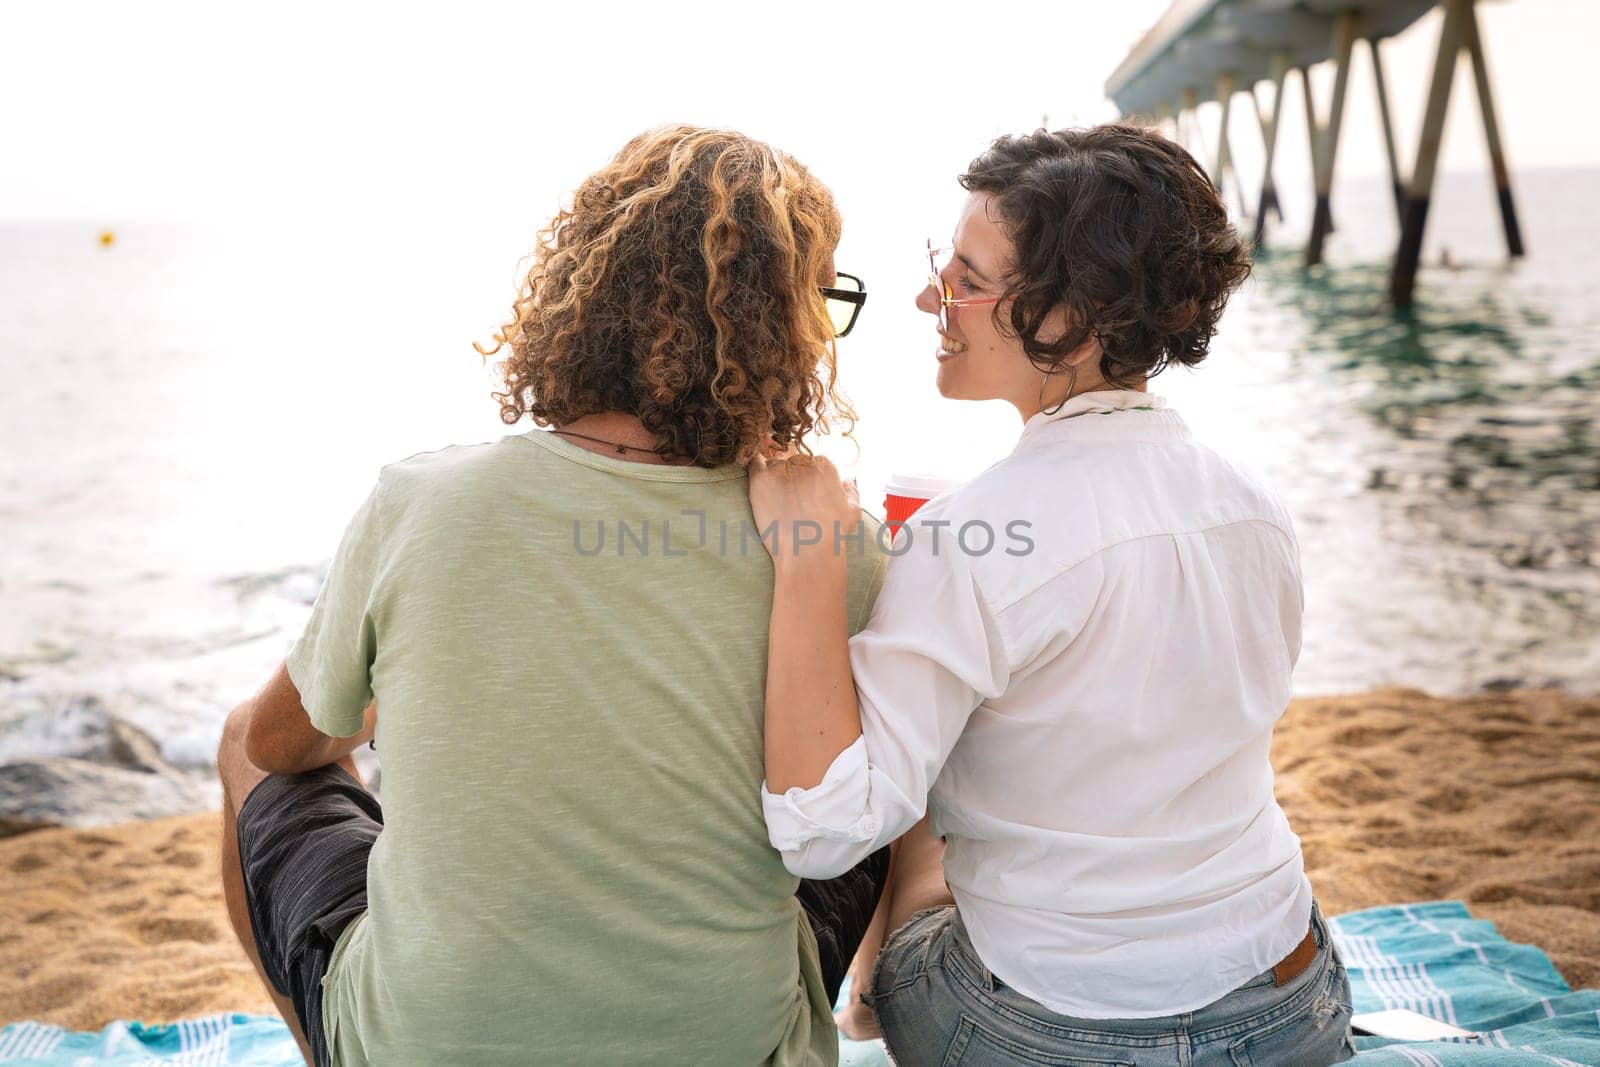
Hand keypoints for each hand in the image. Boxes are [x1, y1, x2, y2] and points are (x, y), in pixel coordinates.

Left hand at [746, 452, 860, 568]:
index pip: (812, 463)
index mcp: (824, 466)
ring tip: (775, 500)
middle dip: (791, 477)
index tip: (804, 493)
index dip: (807, 479)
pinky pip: (755, 465)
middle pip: (792, 462)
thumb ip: (851, 491)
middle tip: (789, 499)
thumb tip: (848, 480)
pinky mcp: (761, 480)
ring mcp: (780, 469)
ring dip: (774, 477)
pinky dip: (755, 469)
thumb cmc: (832, 534)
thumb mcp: (852, 511)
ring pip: (774, 465)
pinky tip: (760, 483)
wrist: (808, 550)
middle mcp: (803, 462)